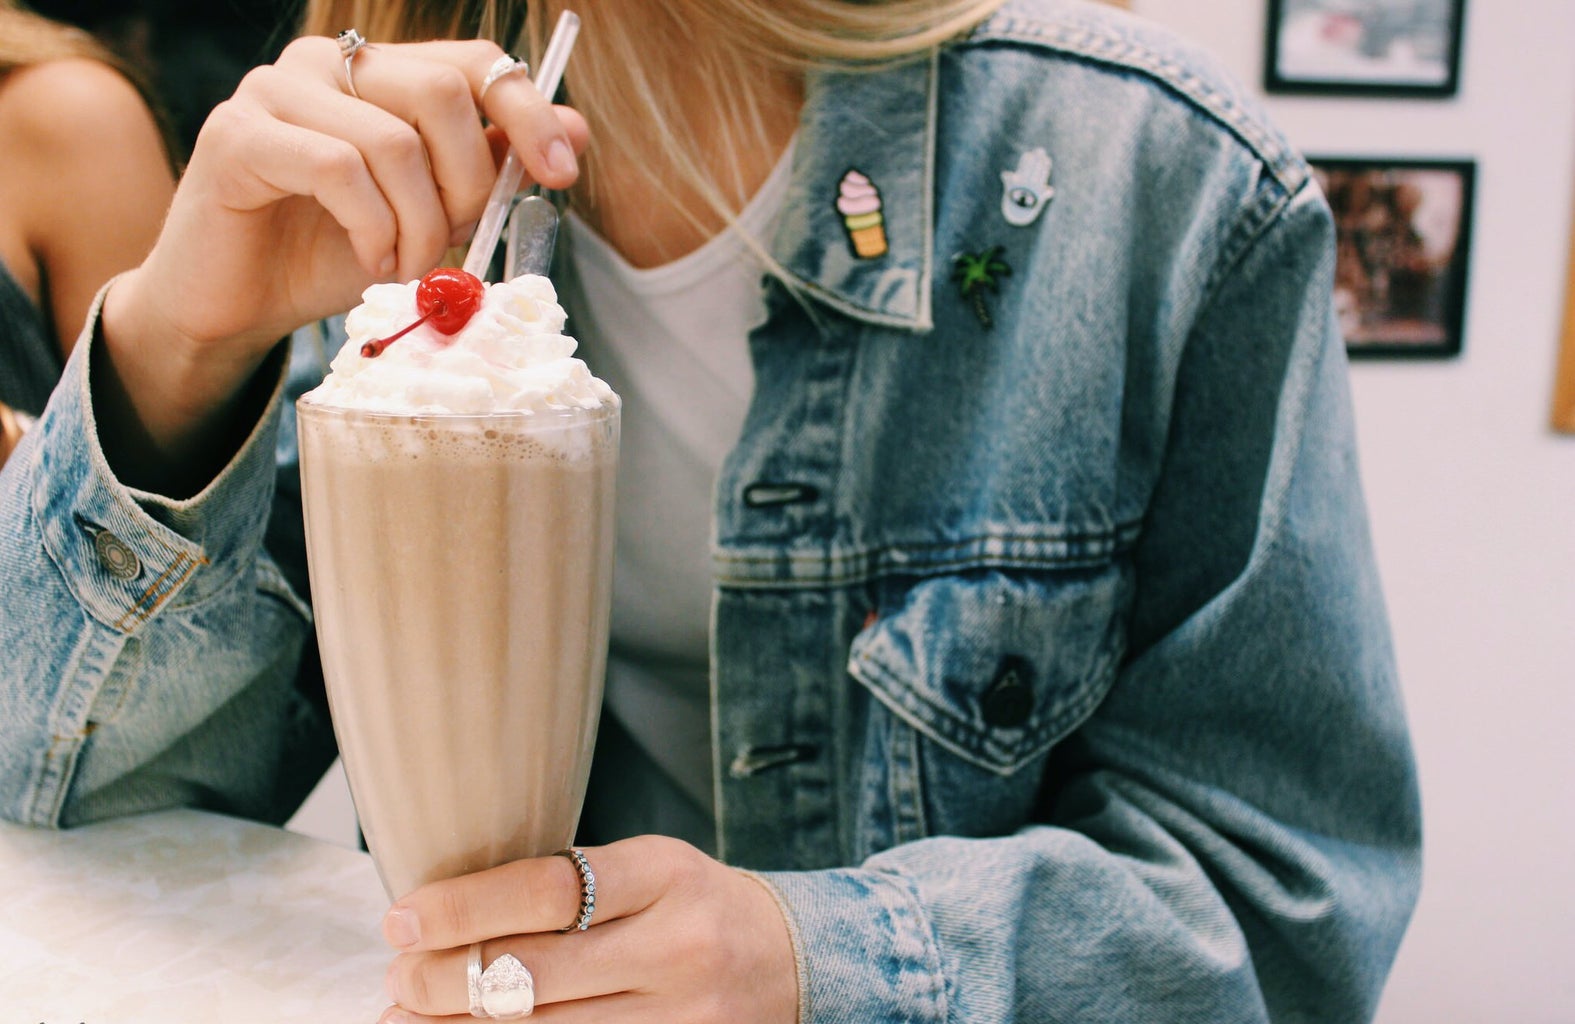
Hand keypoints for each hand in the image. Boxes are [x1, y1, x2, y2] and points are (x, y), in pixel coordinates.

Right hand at [99, 35, 588, 463]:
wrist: (238, 304)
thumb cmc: (332, 255)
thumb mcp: (432, 216)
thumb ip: (492, 170)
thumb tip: (575, 131)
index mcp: (380, 73)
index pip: (474, 61)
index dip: (527, 112)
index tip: (561, 173)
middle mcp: (327, 64)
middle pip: (441, 94)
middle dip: (468, 185)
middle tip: (452, 245)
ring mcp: (275, 90)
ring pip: (393, 141)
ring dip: (417, 225)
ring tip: (404, 267)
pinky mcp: (236, 134)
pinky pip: (337, 169)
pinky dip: (370, 228)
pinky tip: (366, 259)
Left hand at [378, 836, 798, 1023]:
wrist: (792, 962)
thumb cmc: (694, 909)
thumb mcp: (647, 869)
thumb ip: (566, 886)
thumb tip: (441, 917)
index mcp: (664, 874)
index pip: (545, 888)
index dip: (459, 908)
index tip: (401, 918)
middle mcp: (677, 947)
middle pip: (529, 974)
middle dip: (439, 981)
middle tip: (398, 978)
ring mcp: (682, 1019)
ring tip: (409, 1020)